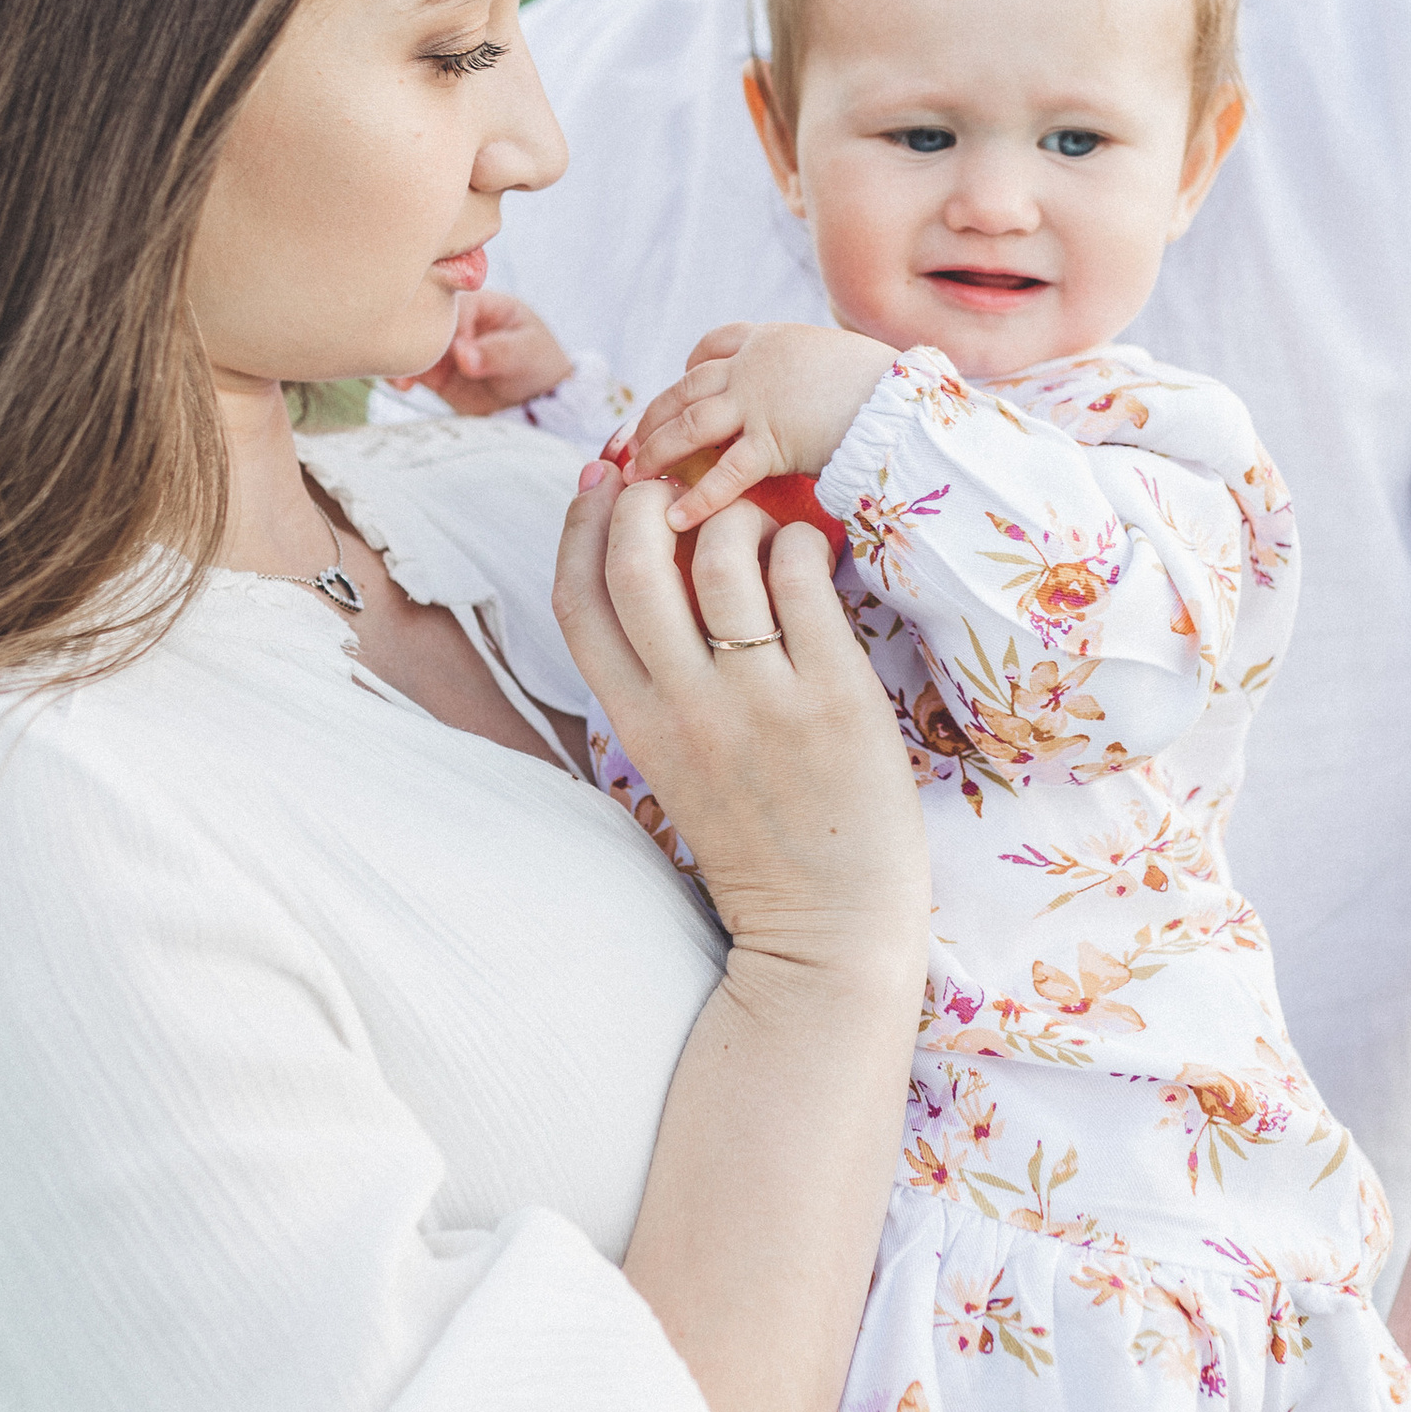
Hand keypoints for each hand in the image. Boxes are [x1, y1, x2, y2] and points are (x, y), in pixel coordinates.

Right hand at [389, 289, 574, 419]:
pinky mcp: (434, 372)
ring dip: (402, 358)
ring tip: (401, 379)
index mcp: (483, 302)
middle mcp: (458, 320)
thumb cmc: (539, 365)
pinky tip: (401, 385)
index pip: (455, 304)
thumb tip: (462, 355)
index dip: (450, 324)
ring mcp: (444, 346)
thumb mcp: (527, 354)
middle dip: (414, 336)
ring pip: (412, 344)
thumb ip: (498, 352)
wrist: (536, 403)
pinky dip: (399, 374)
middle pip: (425, 319)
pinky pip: (409, 368)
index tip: (456, 350)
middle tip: (410, 359)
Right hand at [552, 459, 925, 976]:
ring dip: (734, 515)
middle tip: (675, 484)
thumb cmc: (759, 839)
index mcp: (638, 725)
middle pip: (636, 566)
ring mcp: (761, 700)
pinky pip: (803, 579)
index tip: (600, 484)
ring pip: (722, 559)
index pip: (577, 604)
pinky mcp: (833, 695)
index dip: (578, 529)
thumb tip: (655, 576)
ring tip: (756, 523)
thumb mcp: (678, 764)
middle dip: (644, 500)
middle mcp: (689, 708)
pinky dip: (800, 542)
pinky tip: (808, 551)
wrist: (829, 927)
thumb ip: (659, 683)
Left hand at [630, 321, 890, 530]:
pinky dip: (698, 497)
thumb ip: (812, 372)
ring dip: (658, 451)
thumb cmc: (888, 385)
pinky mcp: (772, 440)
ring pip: (690, 424)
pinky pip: (725, 473)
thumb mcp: (840, 360)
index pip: (714, 344)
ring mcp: (759, 400)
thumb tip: (816, 389)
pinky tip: (676, 520)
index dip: (691, 367)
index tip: (679, 386)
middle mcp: (755, 364)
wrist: (904, 400)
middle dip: (654, 417)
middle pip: (687, 387)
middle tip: (631, 445)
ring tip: (637, 479)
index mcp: (773, 338)